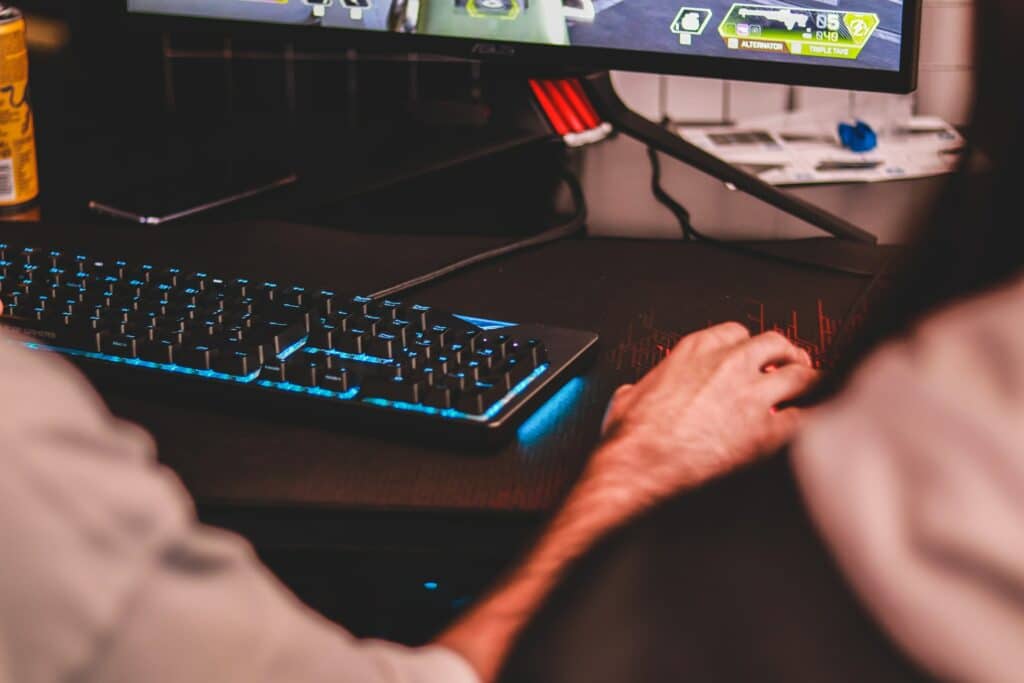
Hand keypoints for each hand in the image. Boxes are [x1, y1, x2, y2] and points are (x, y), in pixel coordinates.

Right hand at [589, 322, 817, 509]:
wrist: (642, 463)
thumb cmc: (634, 434)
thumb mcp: (630, 396)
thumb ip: (644, 387)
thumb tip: (636, 393)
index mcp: (695, 351)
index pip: (737, 332)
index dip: (748, 347)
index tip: (750, 358)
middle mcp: (728, 365)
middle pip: (776, 343)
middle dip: (786, 355)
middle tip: (791, 366)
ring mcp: (751, 395)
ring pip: (800, 375)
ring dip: (809, 382)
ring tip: (812, 390)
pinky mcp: (765, 430)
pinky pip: (804, 417)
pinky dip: (810, 420)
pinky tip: (810, 425)